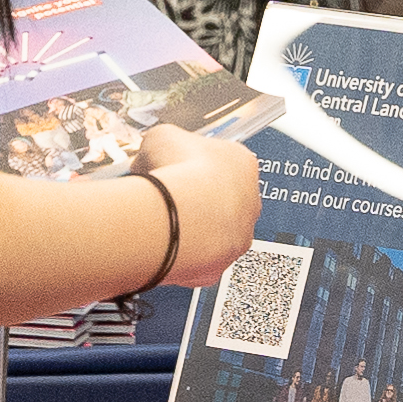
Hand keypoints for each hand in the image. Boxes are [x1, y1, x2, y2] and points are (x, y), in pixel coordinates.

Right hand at [137, 124, 260, 286]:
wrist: (177, 218)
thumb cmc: (178, 174)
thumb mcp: (162, 137)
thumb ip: (164, 143)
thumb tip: (154, 151)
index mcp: (242, 162)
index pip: (222, 161)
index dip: (193, 164)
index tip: (175, 168)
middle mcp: (249, 200)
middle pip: (221, 198)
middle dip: (195, 197)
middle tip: (166, 196)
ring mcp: (239, 236)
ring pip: (213, 232)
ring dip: (190, 227)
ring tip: (161, 222)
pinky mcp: (221, 264)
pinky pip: (199, 258)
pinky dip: (181, 253)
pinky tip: (163, 243)